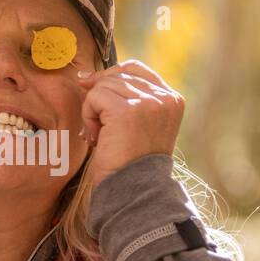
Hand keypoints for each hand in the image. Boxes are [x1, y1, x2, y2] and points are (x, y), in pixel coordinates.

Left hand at [77, 59, 184, 185]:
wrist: (133, 191)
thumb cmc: (130, 162)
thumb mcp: (137, 124)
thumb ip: (125, 96)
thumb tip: (86, 75)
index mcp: (173, 99)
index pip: (135, 69)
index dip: (110, 77)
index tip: (94, 93)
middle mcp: (165, 98)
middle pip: (117, 75)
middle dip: (101, 99)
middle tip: (101, 129)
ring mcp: (148, 103)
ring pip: (103, 86)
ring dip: (93, 111)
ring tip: (101, 136)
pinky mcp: (127, 110)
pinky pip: (95, 97)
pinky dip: (88, 117)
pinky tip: (96, 137)